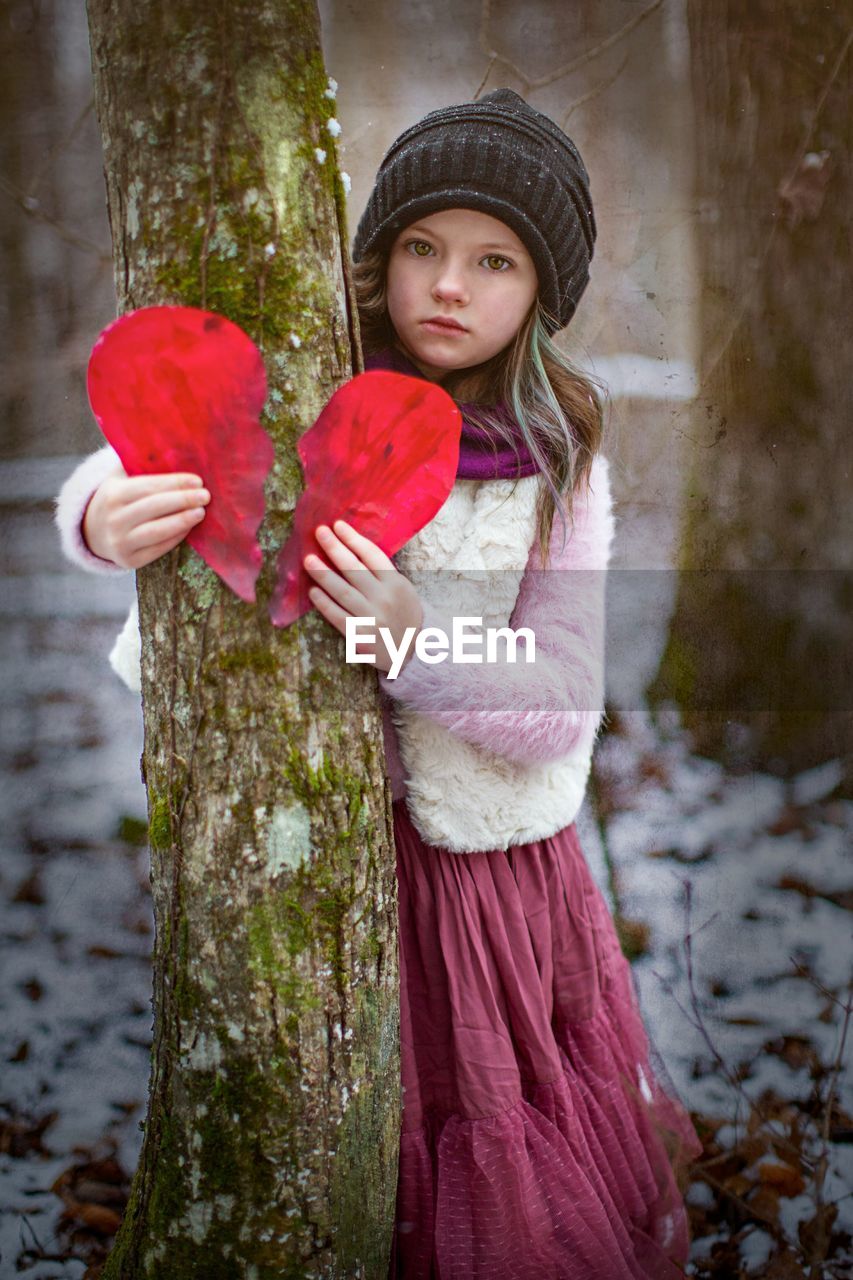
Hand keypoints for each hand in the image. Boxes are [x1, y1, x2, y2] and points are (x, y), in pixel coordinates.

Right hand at [83, 467, 210, 568]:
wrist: (93, 532)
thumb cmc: (118, 498)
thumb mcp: (119, 478)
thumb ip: (137, 462)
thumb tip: (171, 444)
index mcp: (112, 494)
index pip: (149, 487)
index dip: (175, 483)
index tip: (197, 480)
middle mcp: (114, 519)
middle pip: (154, 508)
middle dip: (183, 500)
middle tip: (206, 496)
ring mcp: (120, 542)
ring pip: (157, 531)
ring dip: (182, 521)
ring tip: (201, 512)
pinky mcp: (129, 561)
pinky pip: (158, 549)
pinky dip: (176, 538)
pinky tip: (189, 528)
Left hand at [304, 520, 423, 674]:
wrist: (414, 652)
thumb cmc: (405, 615)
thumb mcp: (403, 589)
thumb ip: (382, 573)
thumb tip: (352, 548)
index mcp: (396, 583)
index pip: (371, 555)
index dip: (353, 539)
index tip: (338, 525)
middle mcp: (384, 598)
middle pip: (354, 569)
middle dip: (335, 548)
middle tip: (319, 532)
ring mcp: (371, 617)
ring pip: (342, 591)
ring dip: (323, 574)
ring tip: (309, 559)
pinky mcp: (360, 635)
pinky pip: (338, 616)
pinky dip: (324, 603)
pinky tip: (313, 591)